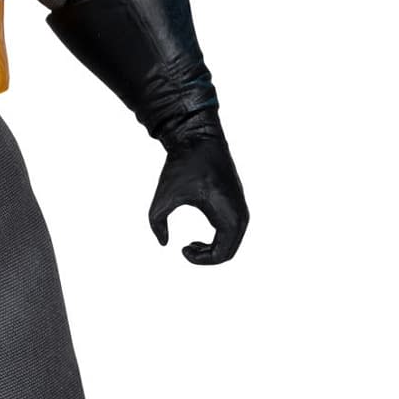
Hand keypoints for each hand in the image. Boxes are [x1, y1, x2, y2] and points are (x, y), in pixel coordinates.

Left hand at [148, 136, 247, 264]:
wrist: (199, 137)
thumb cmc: (182, 165)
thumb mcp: (164, 196)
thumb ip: (156, 223)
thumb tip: (164, 243)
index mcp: (229, 216)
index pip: (222, 255)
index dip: (200, 260)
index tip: (181, 249)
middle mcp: (241, 214)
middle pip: (229, 252)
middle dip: (206, 258)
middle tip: (185, 249)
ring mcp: (241, 208)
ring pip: (232, 243)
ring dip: (212, 250)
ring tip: (190, 245)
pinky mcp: (237, 202)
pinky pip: (232, 231)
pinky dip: (217, 239)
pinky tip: (197, 236)